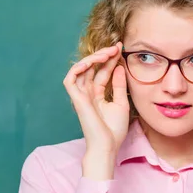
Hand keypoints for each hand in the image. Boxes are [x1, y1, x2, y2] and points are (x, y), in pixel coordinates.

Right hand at [63, 42, 129, 156]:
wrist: (107, 145)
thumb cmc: (114, 130)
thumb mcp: (121, 103)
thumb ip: (119, 85)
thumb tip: (119, 67)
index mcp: (97, 94)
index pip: (102, 71)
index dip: (110, 59)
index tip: (121, 49)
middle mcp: (87, 92)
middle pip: (92, 67)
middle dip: (103, 55)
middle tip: (116, 47)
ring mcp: (81, 95)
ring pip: (81, 69)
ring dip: (93, 58)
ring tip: (107, 52)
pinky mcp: (76, 99)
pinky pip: (71, 79)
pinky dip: (78, 68)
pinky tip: (91, 61)